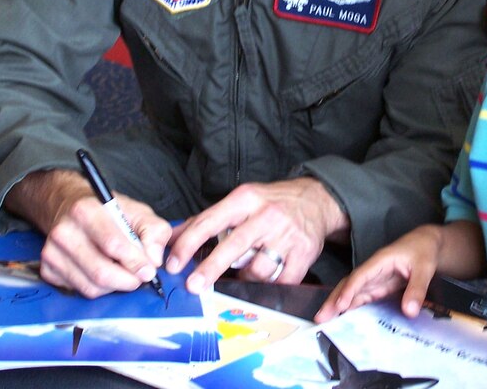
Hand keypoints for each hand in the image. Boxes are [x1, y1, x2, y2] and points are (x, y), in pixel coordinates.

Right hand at [7, 169, 171, 297]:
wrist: (70, 206)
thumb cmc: (107, 211)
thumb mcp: (137, 211)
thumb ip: (154, 231)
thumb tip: (154, 259)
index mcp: (86, 210)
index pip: (112, 245)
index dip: (135, 262)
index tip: (149, 270)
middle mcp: (64, 231)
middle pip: (100, 272)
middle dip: (127, 280)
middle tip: (139, 278)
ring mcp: (52, 252)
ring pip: (91, 287)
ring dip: (114, 286)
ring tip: (123, 273)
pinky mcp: (47, 269)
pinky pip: (79, 290)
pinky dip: (98, 288)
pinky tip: (103, 271)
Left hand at [164, 177, 347, 292]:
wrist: (316, 200)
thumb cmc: (271, 203)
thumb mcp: (240, 200)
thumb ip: (206, 220)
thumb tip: (170, 237)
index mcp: (245, 199)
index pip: (210, 222)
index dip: (188, 244)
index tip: (173, 264)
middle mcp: (266, 215)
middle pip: (233, 246)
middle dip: (211, 268)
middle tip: (193, 286)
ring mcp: (286, 235)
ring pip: (257, 269)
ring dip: (247, 277)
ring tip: (247, 270)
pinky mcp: (304, 253)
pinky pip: (280, 281)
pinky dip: (270, 285)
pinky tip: (267, 277)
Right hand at [314, 225, 444, 321]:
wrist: (427, 244)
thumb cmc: (423, 250)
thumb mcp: (425, 268)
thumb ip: (417, 288)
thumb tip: (409, 312)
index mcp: (380, 261)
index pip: (360, 276)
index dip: (349, 290)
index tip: (339, 305)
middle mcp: (373, 271)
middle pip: (349, 284)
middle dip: (334, 299)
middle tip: (320, 317)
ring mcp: (374, 280)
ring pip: (352, 292)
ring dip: (338, 306)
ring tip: (325, 322)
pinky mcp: (379, 287)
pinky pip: (362, 298)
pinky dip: (351, 308)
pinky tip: (343, 319)